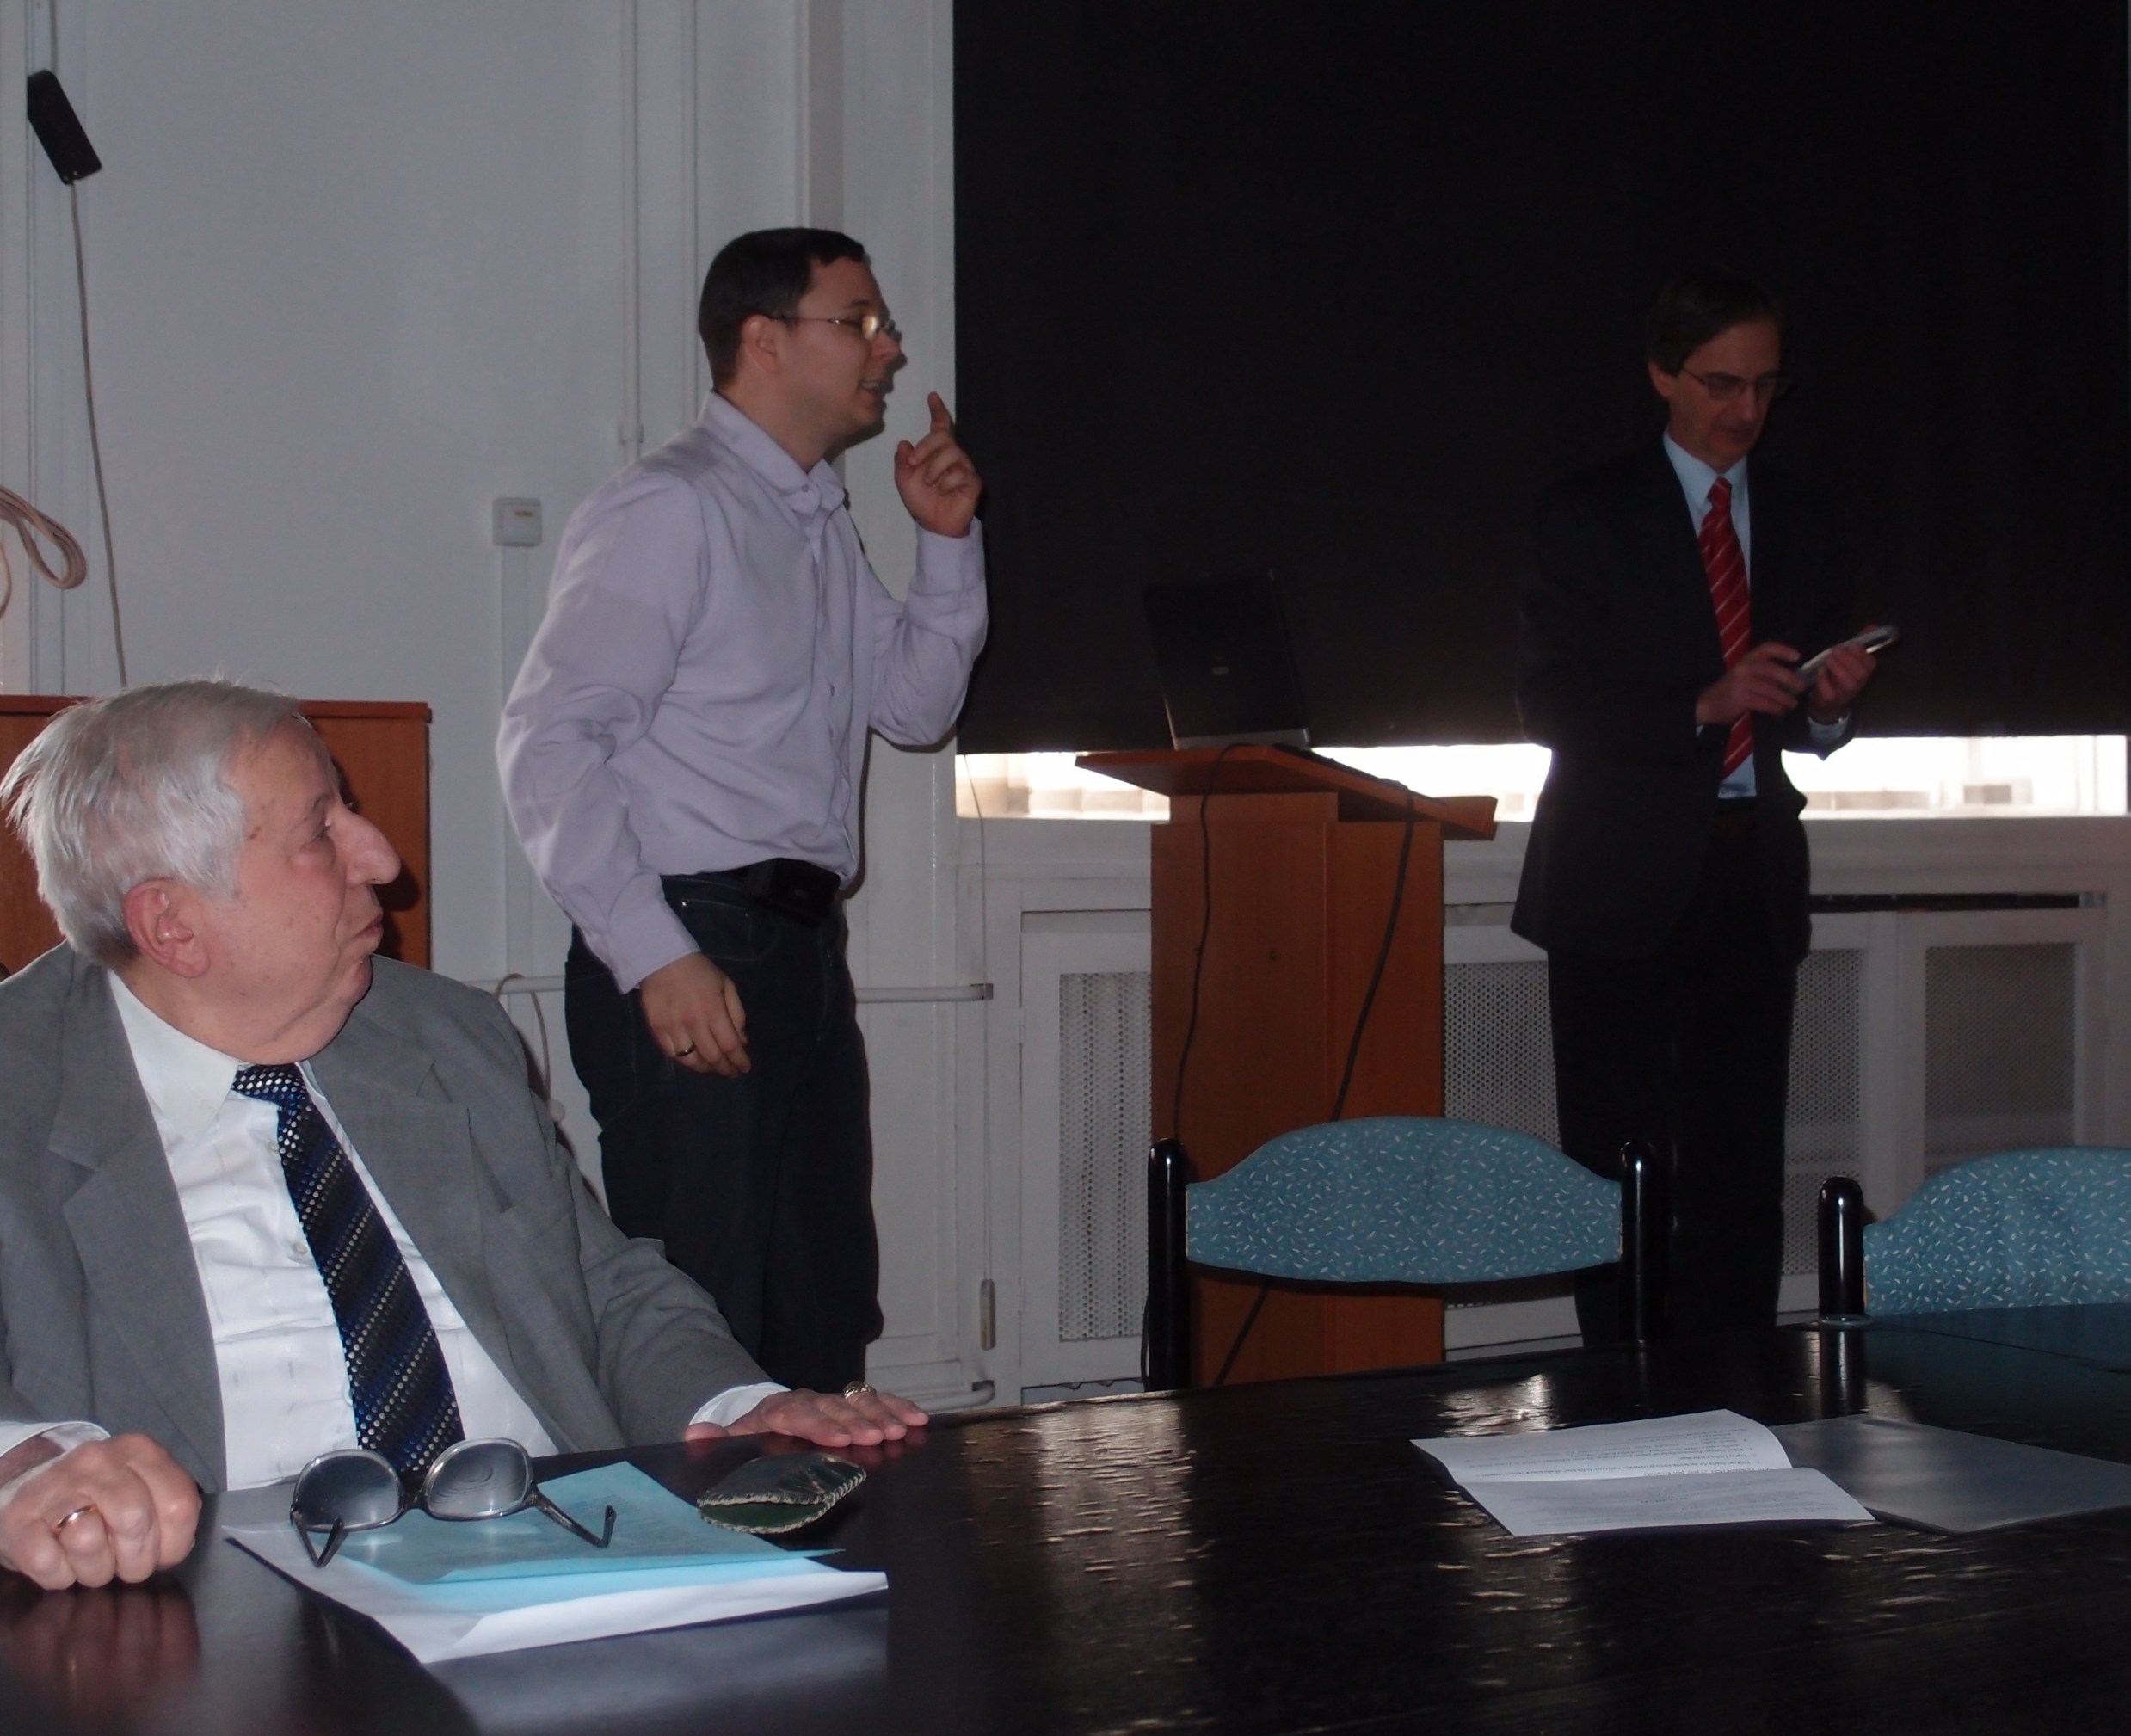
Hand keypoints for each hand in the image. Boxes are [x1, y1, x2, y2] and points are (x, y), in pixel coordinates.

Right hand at [0, 1436, 199, 1590]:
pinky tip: (62, 1563)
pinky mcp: (19, 1518)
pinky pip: (47, 1562)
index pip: (178, 1504)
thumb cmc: (100, 1498)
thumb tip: (180, 1543)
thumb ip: (169, 1506)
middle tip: (128, 1568)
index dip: (176, 1544)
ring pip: (88, 1542)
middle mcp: (98, 1460)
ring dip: (96, 1570)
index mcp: (139, 1451)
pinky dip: (59, 1575)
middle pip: (135, 1522)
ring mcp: (55, 1486)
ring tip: (94, 1563)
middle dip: (137, 1562)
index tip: (164, 1557)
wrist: (33, 1488)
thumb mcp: (143, 1487)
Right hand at [638, 952, 747, 1076]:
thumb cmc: (699, 971)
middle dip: (725, 1068)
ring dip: (706, 1069)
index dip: (739, 1060)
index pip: (730, 1045)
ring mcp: (672, 1027)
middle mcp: (693, 1022)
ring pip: (691, 1061)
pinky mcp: (657, 1029)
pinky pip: (672, 1054)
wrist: (662, 959)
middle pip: (712, 1057)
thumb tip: (743, 1042)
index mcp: (713, 1009)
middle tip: (731, 1072)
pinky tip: (694, 1060)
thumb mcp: (726, 985)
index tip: (745, 1068)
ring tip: (713, 1068)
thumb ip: (737, 1014)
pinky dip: (685, 1061)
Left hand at [685, 1386, 929, 1449]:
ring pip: (860, 1401)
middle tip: (880, 1436)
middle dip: (859, 1421)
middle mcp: (809, 1401)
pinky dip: (897, 1407)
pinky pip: (876, 1402)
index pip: (799, 1415)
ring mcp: (832, 1401)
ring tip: (905, 1428)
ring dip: (884, 1414)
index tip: (839, 1438)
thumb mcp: (730, 1439)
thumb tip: (696, 1435)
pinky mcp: (850, 1405)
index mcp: (778, 1412)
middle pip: (836, 1407)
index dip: (820, 1426)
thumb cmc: (750, 1436)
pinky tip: (917, 1419)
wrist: (763, 1415)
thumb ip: (716, 1440)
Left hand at [893, 393, 981, 537]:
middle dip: (926, 447)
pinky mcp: (973, 482)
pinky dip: (947, 483)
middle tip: (914, 462)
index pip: (940, 427)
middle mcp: (953, 456)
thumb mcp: (904, 480)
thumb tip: (904, 443)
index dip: (938, 411)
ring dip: (935, 468)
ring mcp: (965, 468)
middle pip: (943, 437)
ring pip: (952, 454)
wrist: (934, 525)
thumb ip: (902, 462)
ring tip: (931, 483)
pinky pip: (961, 474)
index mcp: (937, 453)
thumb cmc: (922, 501)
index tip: (932, 396)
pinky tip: (943, 492)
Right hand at [1695, 641, 1803, 727]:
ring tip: (1792, 704)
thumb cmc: (1731, 690)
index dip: (1783, 650)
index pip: (1766, 648)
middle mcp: (1744, 668)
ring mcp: (1741, 683)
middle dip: (1790, 678)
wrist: (1708, 704)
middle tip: (1802, 687)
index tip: (1797, 657)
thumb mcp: (1745, 675)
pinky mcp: (1740, 698)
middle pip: (1772, 669)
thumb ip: (1763, 673)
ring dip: (1785, 698)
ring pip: (1770, 689)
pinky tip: (1780, 711)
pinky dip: (1775, 707)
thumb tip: (1791, 677)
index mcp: (1746, 659)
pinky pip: (1764, 702)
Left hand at [1807, 639, 1877, 723]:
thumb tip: (1873, 626)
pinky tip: (1821, 671)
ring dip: (1838, 668)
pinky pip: (1830, 693)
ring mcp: (1845, 694)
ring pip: (1849, 683)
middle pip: (1861, 673)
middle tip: (1836, 650)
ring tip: (1828, 659)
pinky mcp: (1831, 700)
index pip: (1870, 664)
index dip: (1861, 654)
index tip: (1851, 644)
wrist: (1826, 702)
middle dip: (1849, 659)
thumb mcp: (1849, 659)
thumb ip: (1860, 644)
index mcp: (1863, 673)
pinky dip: (1825, 681)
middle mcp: (1858, 684)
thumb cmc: (1838, 676)